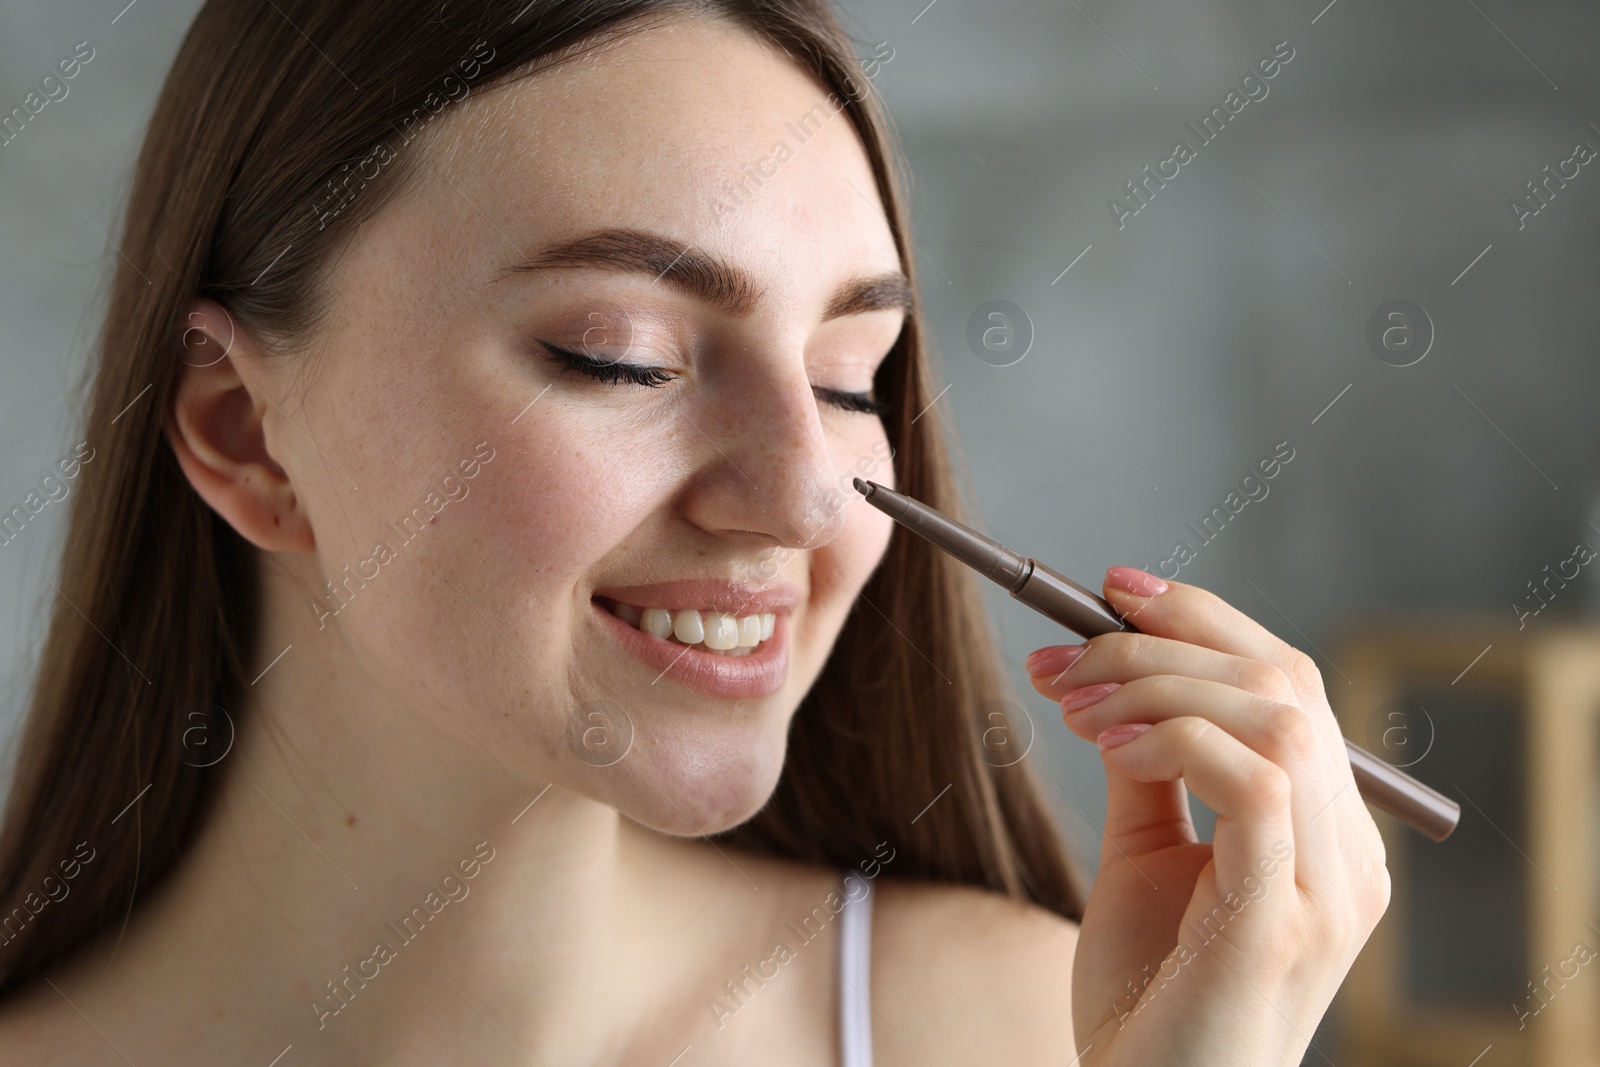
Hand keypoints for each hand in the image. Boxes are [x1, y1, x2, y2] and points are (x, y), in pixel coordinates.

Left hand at [1025, 567, 1389, 1066]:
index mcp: (1328, 835)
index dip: (1205, 621)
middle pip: (1285, 682)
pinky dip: (1175, 737)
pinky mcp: (1287, 917)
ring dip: (1159, 684)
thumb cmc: (1146, 996)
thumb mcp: (1146, 856)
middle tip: (1059, 657)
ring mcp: (1330, 887)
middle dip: (1160, 644)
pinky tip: (1107, 745)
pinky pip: (1259, 780)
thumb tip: (1118, 676)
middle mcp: (1351, 855)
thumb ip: (1150, 768)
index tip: (1112, 591)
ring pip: (1277, 715)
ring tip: (1072, 705)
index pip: (1290, 687)